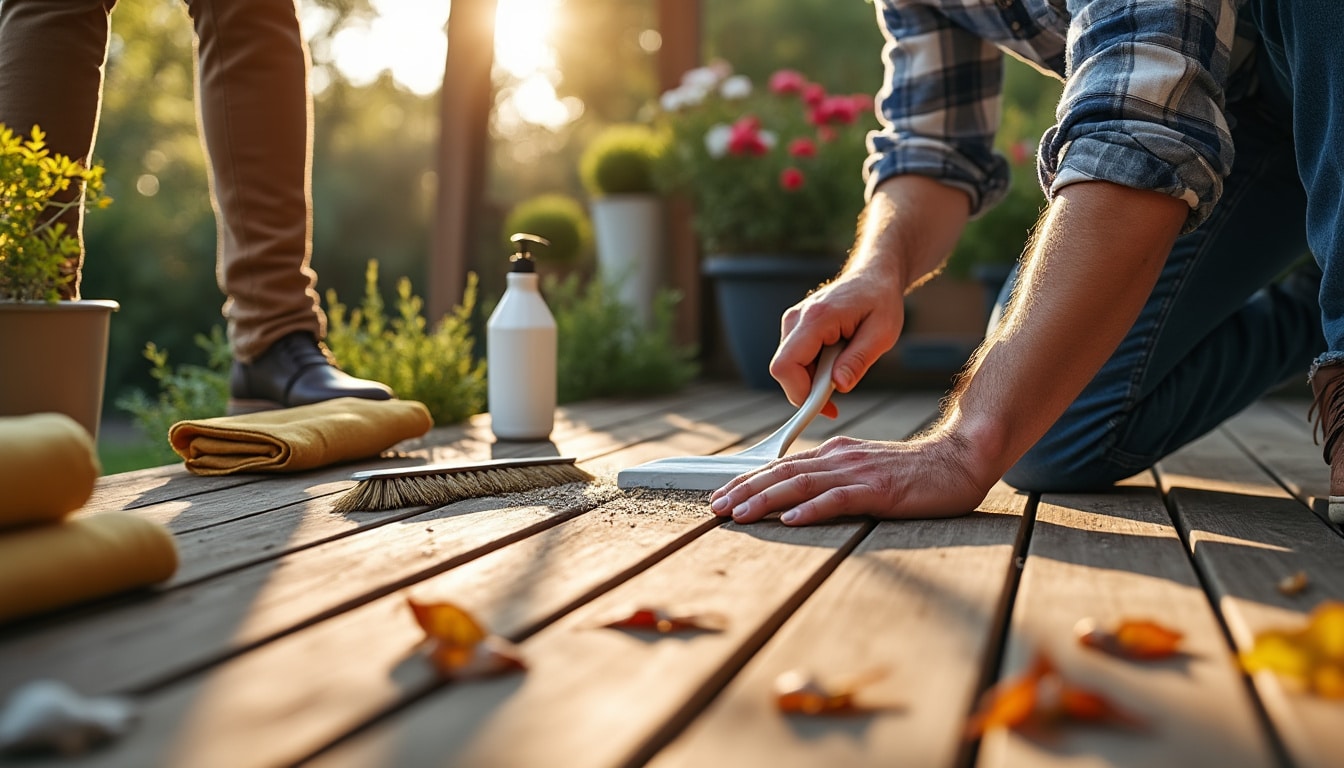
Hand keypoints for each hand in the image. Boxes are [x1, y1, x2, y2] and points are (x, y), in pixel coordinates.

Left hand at [708, 427, 993, 524]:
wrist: (959, 460)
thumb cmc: (914, 472)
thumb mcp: (865, 469)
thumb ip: (834, 476)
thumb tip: (800, 493)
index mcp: (835, 454)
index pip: (783, 467)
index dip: (749, 481)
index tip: (723, 496)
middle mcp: (840, 459)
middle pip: (783, 474)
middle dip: (745, 490)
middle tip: (716, 507)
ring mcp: (858, 473)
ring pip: (802, 485)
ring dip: (767, 500)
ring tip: (740, 514)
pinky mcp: (879, 490)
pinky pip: (840, 499)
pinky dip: (813, 509)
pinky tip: (792, 521)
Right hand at [771, 175, 970, 417]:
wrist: (874, 276)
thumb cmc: (881, 301)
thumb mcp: (882, 334)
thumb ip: (859, 361)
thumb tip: (838, 387)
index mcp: (816, 318)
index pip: (785, 366)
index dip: (799, 393)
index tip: (826, 408)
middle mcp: (796, 318)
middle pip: (784, 371)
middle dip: (810, 389)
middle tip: (842, 388)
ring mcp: (792, 322)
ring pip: (789, 367)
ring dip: (813, 379)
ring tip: (844, 363)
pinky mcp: (795, 327)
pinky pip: (794, 360)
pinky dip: (813, 370)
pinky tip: (835, 359)